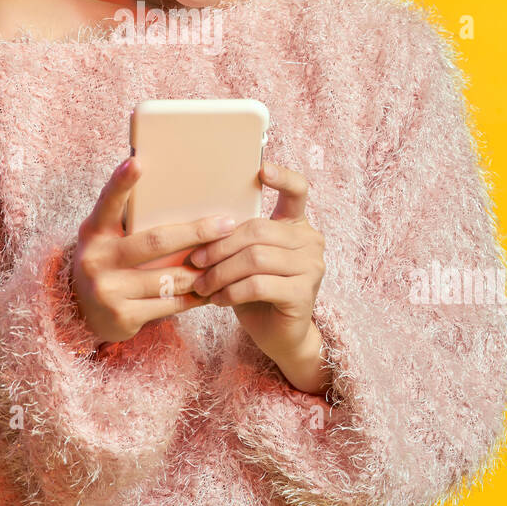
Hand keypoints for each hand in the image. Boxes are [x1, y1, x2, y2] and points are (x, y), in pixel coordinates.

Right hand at [71, 155, 238, 343]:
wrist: (80, 312)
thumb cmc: (106, 261)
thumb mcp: (107, 237)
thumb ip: (129, 220)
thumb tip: (178, 192)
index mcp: (94, 231)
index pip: (108, 202)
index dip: (121, 182)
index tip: (137, 161)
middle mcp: (97, 259)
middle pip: (156, 242)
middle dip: (196, 233)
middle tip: (227, 224)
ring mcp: (109, 290)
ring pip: (169, 277)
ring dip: (202, 269)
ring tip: (227, 258)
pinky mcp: (123, 316)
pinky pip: (169, 304)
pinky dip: (194, 297)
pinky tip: (212, 289)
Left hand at [188, 161, 327, 372]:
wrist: (279, 336)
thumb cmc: (256, 293)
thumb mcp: (244, 259)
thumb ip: (236, 238)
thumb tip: (197, 223)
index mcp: (296, 225)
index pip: (299, 190)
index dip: (283, 177)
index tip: (261, 169)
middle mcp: (310, 241)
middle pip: (258, 230)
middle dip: (219, 246)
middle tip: (194, 261)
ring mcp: (311, 267)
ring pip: (255, 258)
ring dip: (220, 272)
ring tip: (202, 284)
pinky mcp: (304, 294)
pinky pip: (259, 285)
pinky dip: (232, 292)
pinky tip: (218, 299)